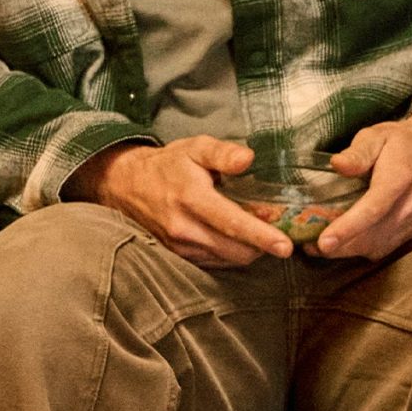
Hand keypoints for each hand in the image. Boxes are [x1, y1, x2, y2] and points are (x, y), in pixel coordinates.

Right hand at [67, 135, 290, 268]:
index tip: (285, 245)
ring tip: (260, 232)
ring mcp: (181, 247)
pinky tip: (238, 237)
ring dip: (250, 250)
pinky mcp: (181, 257)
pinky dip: (234, 253)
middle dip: (262, 245)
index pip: (231, 223)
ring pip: (230, 259)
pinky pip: (218, 262)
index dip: (261, 236)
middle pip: (236, 250)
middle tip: (281, 231)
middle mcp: (184, 228)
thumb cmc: (168, 165)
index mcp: (190, 197)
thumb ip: (222, 153)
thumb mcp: (194, 148)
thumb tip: (248, 159)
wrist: (127, 185)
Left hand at [315, 102, 411, 260]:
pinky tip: (350, 243)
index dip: (347, 229)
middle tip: (311, 246)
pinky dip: (367, 249)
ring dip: (352, 251)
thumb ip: (358, 152)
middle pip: (374, 236)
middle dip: (342, 246)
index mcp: (401, 178)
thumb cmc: (407, 141)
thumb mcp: (379, 135)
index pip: (373, 210)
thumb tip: (337, 165)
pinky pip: (390, 247)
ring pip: (381, 246)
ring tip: (325, 246)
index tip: (323, 242)